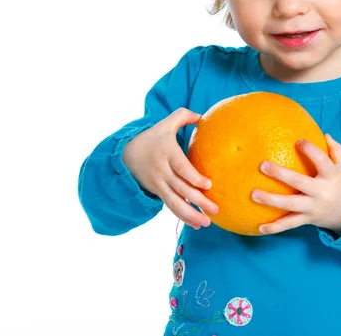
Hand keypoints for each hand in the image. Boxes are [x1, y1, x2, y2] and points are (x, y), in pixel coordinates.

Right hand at [122, 107, 218, 229]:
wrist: (126, 155)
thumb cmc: (152, 137)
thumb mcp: (165, 123)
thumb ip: (183, 115)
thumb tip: (202, 116)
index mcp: (167, 153)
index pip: (181, 167)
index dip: (194, 177)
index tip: (208, 184)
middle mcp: (162, 170)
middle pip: (181, 188)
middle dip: (198, 200)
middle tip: (215, 209)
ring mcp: (159, 184)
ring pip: (175, 202)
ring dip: (191, 214)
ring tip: (207, 223)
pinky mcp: (157, 192)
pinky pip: (171, 206)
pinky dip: (183, 217)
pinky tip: (196, 224)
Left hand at [251, 134, 340, 235]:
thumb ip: (336, 151)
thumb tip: (325, 134)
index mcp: (332, 176)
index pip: (321, 160)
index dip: (310, 150)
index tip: (298, 141)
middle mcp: (322, 192)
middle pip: (299, 182)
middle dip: (280, 174)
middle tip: (262, 165)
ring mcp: (313, 207)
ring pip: (290, 205)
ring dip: (271, 200)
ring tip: (253, 194)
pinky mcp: (307, 219)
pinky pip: (290, 224)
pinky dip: (275, 227)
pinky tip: (260, 227)